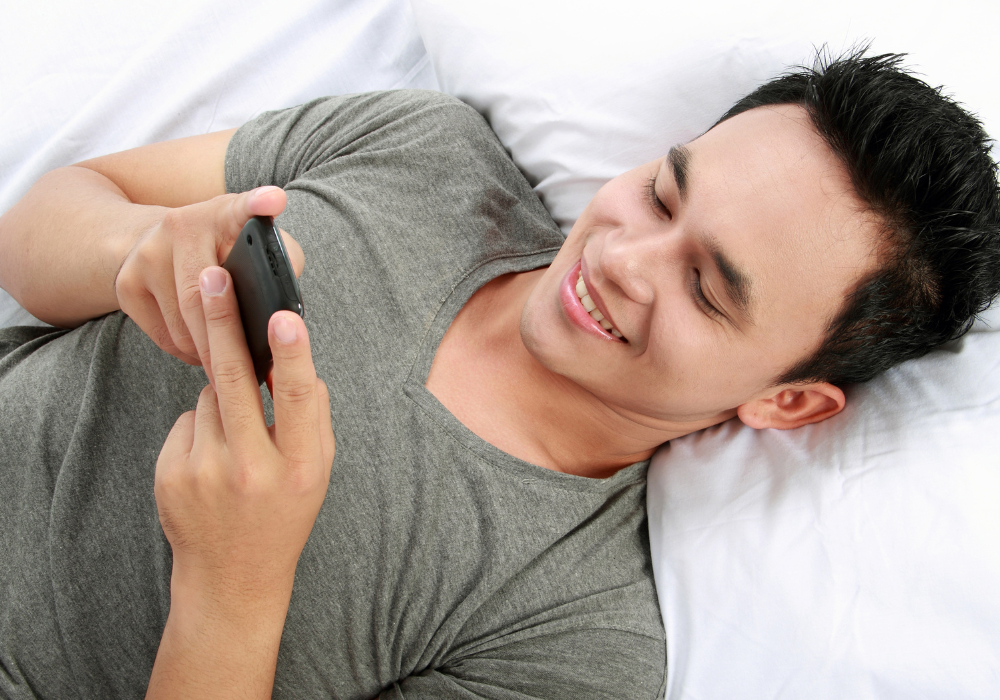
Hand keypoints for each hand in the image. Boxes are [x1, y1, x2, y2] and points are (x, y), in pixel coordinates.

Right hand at [115, 186, 303, 377]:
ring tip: (234, 366)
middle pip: (205, 295)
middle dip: (230, 340)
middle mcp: (180, 225)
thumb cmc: (223, 251)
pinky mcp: (126, 284)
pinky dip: (189, 354)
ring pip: (183, 324)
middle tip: (254, 372)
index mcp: (223, 213)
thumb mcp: (253, 245)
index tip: (275, 200)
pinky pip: (164, 336)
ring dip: (212, 353)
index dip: (257, 204)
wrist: (155, 243)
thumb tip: (285, 312)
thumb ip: (280, 263)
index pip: (242, 207)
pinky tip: (205, 355)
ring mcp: (147, 253)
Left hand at [154, 266, 333, 601]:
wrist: (232, 577)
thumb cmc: (284, 513)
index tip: (282, 317)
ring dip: (224, 397)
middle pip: (232, 380)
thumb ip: (312, 418)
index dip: (290, 355)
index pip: (295, 400)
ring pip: (210, 395)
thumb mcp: (317, 471)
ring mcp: (206, 474)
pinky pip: (188, 420)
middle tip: (211, 276)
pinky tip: (211, 461)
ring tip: (237, 442)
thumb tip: (296, 361)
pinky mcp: (172, 475)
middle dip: (223, 321)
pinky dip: (201, 426)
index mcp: (300, 467)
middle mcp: (252, 470)